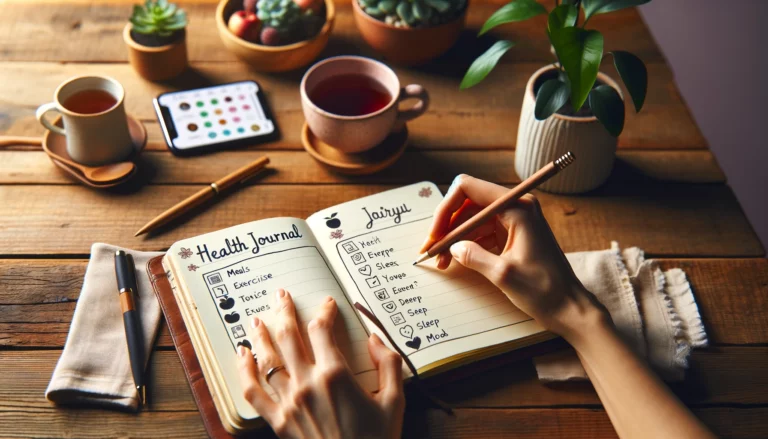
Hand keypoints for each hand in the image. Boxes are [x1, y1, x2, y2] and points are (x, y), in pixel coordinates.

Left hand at [237, 289, 404, 438]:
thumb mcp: (394, 401)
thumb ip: (389, 365)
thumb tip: (375, 340)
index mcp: (336, 375)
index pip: (322, 329)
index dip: (323, 311)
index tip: (327, 305)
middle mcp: (308, 383)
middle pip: (289, 336)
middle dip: (284, 311)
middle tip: (281, 296)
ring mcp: (289, 402)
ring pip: (268, 359)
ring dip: (261, 335)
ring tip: (256, 319)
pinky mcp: (278, 421)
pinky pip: (253, 392)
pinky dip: (244, 371)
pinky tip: (241, 356)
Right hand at [420, 175, 607, 338]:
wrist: (570, 308)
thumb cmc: (545, 290)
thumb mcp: (503, 274)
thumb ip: (473, 256)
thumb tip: (451, 248)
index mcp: (517, 208)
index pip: (469, 189)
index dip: (445, 209)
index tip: (435, 235)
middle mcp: (516, 207)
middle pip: (468, 203)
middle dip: (447, 225)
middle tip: (431, 250)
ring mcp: (515, 220)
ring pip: (472, 218)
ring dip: (454, 237)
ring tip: (441, 260)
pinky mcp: (513, 235)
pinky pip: (482, 231)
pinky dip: (467, 244)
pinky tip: (455, 260)